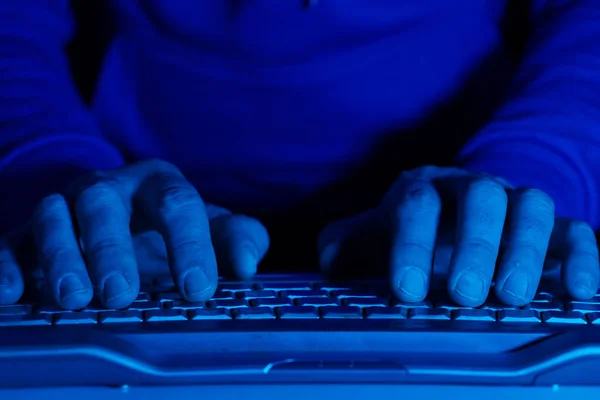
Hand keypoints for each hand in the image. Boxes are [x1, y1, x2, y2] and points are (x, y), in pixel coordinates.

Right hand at [0, 159, 268, 308]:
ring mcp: (67, 205)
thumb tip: (248, 264)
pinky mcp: (30, 231)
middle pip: (105, 204)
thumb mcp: (212, 227)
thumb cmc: (174, 226)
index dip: (189, 244)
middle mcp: (110, 187)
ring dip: (60, 255)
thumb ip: (238, 238)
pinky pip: (13, 239)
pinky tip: (14, 292)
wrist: (126, 210)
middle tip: (122, 294)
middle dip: (111, 249)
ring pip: (54, 215)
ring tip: (73, 297)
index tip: (198, 288)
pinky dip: (8, 263)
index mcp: (159, 183)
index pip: (177, 203)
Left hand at [317, 166, 598, 306]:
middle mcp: (472, 187)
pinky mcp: (551, 225)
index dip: (413, 245)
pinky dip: (582, 257)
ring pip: (532, 206)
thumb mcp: (371, 236)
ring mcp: (514, 202)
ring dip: (526, 250)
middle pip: (481, 198)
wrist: (450, 213)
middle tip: (464, 294)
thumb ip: (344, 244)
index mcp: (423, 188)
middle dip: (475, 245)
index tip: (409, 291)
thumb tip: (331, 261)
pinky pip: (575, 229)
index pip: (417, 205)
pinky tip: (578, 293)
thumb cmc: (409, 231)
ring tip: (512, 296)